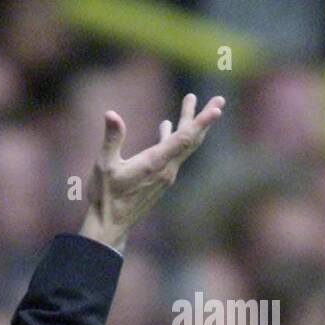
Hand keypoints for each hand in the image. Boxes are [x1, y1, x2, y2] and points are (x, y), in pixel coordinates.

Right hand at [79, 93, 224, 251]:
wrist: (110, 225)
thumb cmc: (105, 196)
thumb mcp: (105, 165)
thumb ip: (112, 139)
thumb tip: (111, 114)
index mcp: (155, 163)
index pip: (184, 139)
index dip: (201, 122)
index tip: (217, 109)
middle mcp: (166, 169)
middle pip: (192, 139)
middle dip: (205, 118)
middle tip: (219, 99)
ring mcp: (165, 175)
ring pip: (183, 145)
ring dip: (189, 123)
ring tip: (191, 99)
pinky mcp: (160, 178)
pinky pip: (172, 153)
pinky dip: (173, 136)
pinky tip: (166, 124)